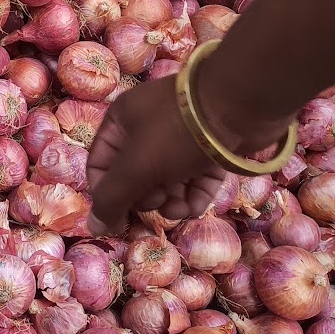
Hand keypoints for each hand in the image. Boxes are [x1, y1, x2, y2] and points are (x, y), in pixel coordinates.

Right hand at [85, 77, 227, 233]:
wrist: (241, 107)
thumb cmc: (177, 133)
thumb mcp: (136, 166)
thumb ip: (111, 198)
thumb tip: (93, 227)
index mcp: (122, 121)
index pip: (100, 164)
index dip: (106, 193)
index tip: (118, 218)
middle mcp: (147, 129)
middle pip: (135, 177)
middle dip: (146, 197)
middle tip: (157, 200)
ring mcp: (180, 140)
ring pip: (166, 183)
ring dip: (170, 203)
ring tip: (181, 209)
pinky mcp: (208, 151)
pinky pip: (192, 181)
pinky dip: (192, 197)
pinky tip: (195, 207)